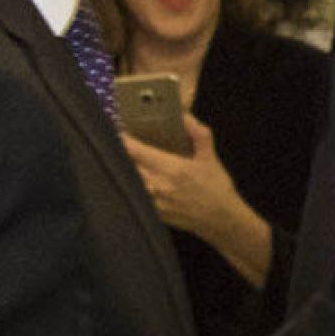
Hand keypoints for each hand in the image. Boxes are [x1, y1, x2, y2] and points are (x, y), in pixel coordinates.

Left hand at [123, 117, 273, 285]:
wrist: (220, 219)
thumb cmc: (216, 188)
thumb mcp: (210, 158)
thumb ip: (198, 134)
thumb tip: (185, 116)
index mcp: (172, 168)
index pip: (137, 151)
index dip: (123, 140)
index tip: (117, 132)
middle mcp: (158, 185)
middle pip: (126, 166)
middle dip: (119, 154)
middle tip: (114, 143)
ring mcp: (153, 201)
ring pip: (128, 182)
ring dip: (123, 170)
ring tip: (119, 160)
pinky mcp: (153, 212)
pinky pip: (134, 196)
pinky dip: (130, 186)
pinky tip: (131, 180)